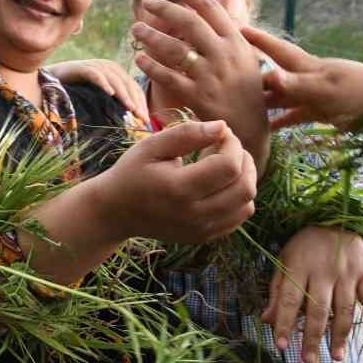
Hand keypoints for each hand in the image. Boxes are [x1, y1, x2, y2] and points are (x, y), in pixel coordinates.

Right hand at [43, 58, 147, 123]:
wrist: (52, 80)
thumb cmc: (77, 91)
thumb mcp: (99, 96)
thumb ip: (113, 103)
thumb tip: (130, 121)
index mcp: (116, 73)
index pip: (134, 87)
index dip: (142, 103)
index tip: (146, 120)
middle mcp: (108, 67)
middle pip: (127, 84)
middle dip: (137, 101)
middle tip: (142, 118)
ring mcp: (95, 65)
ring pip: (114, 80)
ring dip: (124, 94)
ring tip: (131, 108)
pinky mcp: (82, 67)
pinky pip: (95, 74)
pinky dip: (103, 83)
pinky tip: (109, 93)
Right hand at [92, 120, 256, 245]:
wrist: (115, 212)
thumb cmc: (132, 172)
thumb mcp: (152, 146)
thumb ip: (187, 133)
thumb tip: (223, 126)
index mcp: (179, 189)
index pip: (229, 166)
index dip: (233, 144)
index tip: (221, 133)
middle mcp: (193, 214)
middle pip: (245, 188)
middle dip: (245, 160)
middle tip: (227, 147)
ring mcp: (200, 229)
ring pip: (247, 204)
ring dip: (244, 179)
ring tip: (224, 164)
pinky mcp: (203, 236)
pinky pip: (238, 218)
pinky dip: (238, 197)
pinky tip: (220, 183)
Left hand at [132, 0, 270, 171]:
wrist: (249, 128)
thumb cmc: (246, 88)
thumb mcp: (246, 54)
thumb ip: (232, 25)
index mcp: (237, 41)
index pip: (210, 8)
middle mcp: (224, 55)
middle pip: (189, 23)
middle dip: (165, 8)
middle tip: (146, 1)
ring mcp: (211, 76)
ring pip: (175, 48)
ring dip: (152, 36)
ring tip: (135, 29)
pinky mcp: (197, 97)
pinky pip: (169, 77)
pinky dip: (152, 66)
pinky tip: (139, 58)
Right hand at [243, 26, 362, 131]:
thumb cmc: (356, 91)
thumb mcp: (323, 88)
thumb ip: (295, 85)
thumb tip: (268, 77)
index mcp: (305, 66)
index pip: (275, 49)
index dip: (256, 39)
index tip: (236, 28)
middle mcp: (304, 77)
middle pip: (272, 74)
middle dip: (251, 73)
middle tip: (227, 73)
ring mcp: (311, 94)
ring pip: (280, 96)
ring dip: (262, 101)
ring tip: (239, 105)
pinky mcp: (319, 110)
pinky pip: (293, 115)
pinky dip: (280, 121)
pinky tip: (266, 128)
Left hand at [263, 227, 362, 362]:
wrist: (337, 216)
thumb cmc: (305, 245)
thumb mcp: (285, 260)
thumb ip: (277, 291)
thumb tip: (267, 320)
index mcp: (299, 266)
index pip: (290, 300)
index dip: (285, 324)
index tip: (281, 346)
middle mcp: (324, 270)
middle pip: (318, 310)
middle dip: (312, 338)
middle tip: (308, 360)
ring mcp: (348, 272)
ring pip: (344, 309)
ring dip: (341, 335)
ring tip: (336, 357)